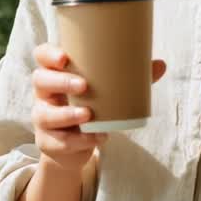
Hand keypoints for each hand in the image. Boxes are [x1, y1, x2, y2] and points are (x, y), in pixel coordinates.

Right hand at [30, 43, 166, 174]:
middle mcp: (44, 93)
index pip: (42, 56)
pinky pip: (58, 141)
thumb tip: (160, 64)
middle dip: (60, 81)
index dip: (49, 54)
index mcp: (56, 73)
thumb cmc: (91, 107)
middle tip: (84, 85)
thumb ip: (132, 78)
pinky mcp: (47, 141)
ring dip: (66, 114)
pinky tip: (95, 138)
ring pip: (44, 113)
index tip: (65, 57)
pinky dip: (78, 140)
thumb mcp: (106, 91)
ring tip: (88, 114)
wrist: (76, 146)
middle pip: (40, 80)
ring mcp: (42, 117)